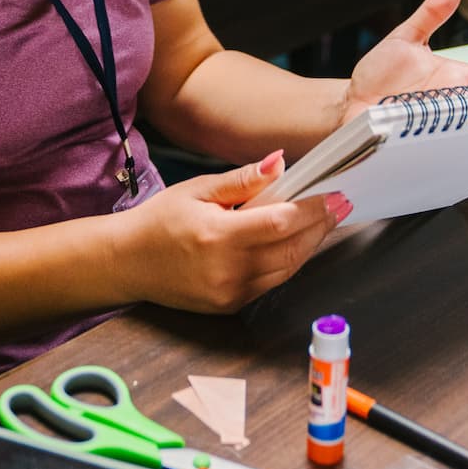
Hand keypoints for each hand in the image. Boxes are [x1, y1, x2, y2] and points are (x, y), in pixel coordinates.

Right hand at [111, 151, 344, 312]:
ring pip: (287, 270)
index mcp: (219, 236)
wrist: (127, 262)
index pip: (281, 221)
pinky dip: (288, 262)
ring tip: (324, 221)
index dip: (312, 207)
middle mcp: (228, 270)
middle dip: (319, 227)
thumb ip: (242, 180)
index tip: (332, 192)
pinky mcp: (230, 305)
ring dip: (309, 245)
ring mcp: (230, 293)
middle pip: (292, 249)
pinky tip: (295, 242)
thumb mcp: (198, 190)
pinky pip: (271, 283)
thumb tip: (279, 162)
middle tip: (339, 205)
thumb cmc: (160, 220)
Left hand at [339, 0, 467, 125]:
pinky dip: (446, 135)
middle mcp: (451, 101)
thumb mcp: (407, 37)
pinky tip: (452, 130)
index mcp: (454, 78)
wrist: (354, 100)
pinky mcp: (417, 136)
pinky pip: (437, 138)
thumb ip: (431, 13)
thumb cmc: (382, 72)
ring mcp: (437, 121)